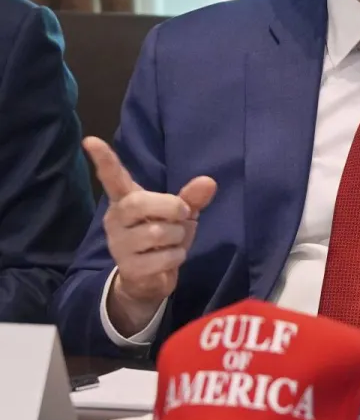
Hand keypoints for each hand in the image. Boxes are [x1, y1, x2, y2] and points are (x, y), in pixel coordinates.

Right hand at [83, 137, 216, 335]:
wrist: (149, 279)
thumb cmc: (163, 238)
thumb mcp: (180, 215)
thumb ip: (192, 197)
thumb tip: (209, 181)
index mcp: (127, 201)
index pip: (112, 177)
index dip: (104, 160)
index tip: (91, 140)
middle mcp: (116, 219)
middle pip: (140, 203)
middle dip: (171, 208)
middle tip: (183, 215)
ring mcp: (118, 243)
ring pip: (157, 233)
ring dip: (178, 237)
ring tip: (173, 242)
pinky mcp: (127, 266)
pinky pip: (162, 258)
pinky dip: (176, 258)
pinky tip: (168, 259)